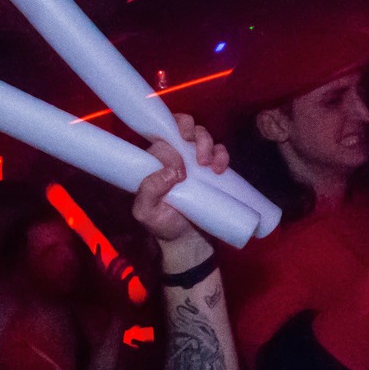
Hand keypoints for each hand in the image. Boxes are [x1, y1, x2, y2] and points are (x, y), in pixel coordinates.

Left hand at [132, 113, 226, 250]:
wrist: (191, 243)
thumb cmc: (164, 226)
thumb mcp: (146, 212)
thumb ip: (148, 191)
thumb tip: (170, 172)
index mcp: (155, 162)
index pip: (161, 140)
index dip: (171, 149)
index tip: (179, 173)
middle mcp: (174, 156)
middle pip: (181, 126)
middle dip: (189, 130)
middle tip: (194, 150)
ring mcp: (194, 162)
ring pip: (201, 134)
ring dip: (207, 142)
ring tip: (208, 165)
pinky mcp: (212, 170)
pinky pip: (220, 151)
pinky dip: (222, 154)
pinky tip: (220, 169)